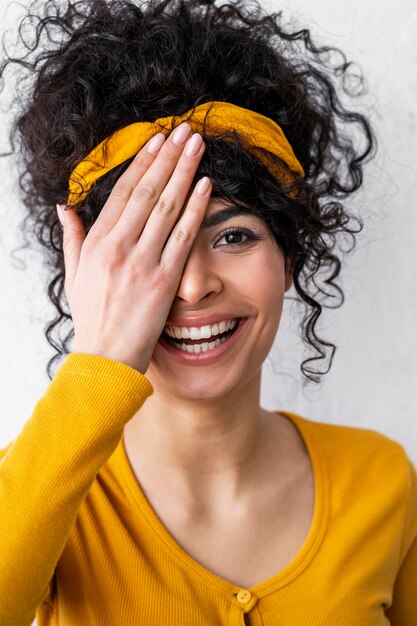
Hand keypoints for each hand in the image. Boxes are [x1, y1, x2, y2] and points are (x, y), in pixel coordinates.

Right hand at [57, 122, 210, 372]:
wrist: (106, 358)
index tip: (158, 141)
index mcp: (97, 243)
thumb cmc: (92, 318)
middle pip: (149, 192)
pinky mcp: (164, 280)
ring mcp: (142, 262)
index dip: (143, 163)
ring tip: (198, 147)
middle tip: (185, 132)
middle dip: (169, 157)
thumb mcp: (74, 275)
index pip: (123, 192)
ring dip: (185, 173)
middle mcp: (119, 247)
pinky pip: (184, 237)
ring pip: (168, 207)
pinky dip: (196, 209)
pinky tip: (206, 186)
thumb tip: (64, 206)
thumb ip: (73, 237)